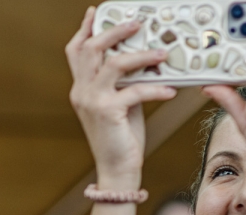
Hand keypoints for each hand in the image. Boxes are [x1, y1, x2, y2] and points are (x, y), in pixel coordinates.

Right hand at [66, 7, 177, 186]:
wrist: (116, 169)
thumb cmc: (121, 138)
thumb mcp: (120, 104)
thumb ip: (123, 82)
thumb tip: (143, 61)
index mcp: (81, 88)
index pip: (76, 51)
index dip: (85, 29)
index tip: (95, 12)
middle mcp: (82, 92)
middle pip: (90, 49)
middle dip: (114, 31)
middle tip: (136, 23)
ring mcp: (92, 101)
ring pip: (113, 64)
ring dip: (141, 55)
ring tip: (162, 53)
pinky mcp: (107, 112)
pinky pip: (135, 91)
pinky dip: (155, 89)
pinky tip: (169, 91)